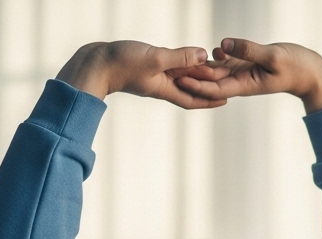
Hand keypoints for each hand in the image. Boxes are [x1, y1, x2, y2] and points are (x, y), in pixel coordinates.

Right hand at [55, 41, 224, 107]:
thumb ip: (178, 57)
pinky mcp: (146, 65)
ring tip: (214, 66)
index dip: (210, 100)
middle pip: (190, 84)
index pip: (193, 98)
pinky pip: (169, 64)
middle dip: (208, 83)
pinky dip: (181, 61)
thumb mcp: (154, 59)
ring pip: (181, 73)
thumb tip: (203, 55)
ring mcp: (153, 75)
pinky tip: (187, 56)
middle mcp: (161, 84)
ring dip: (196, 70)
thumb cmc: (121, 64)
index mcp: (165, 89)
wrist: (94, 63)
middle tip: (227, 78)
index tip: (227, 99)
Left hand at [171, 39, 321, 113]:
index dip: (195, 84)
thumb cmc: (297, 67)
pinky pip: (228, 62)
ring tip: (182, 61)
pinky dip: (217, 57)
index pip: (214, 87)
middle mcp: (241, 81)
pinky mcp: (249, 64)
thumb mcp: (273, 57)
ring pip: (217, 71)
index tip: (178, 78)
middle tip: (170, 68)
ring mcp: (245, 73)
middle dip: (192, 76)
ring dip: (201, 67)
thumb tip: (222, 46)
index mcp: (245, 84)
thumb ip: (248, 50)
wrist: (311, 72)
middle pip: (211, 80)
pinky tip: (209, 50)